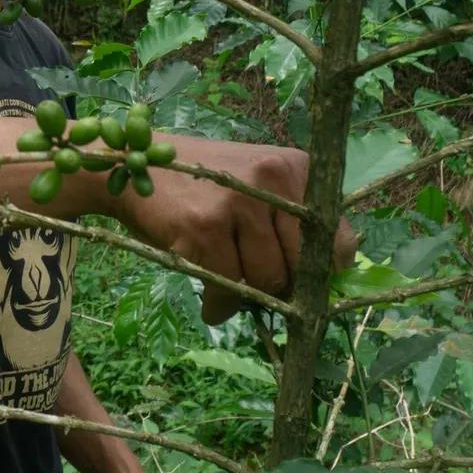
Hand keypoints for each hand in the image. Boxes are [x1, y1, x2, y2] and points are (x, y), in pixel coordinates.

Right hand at [122, 137, 356, 322]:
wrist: (134, 166)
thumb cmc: (202, 186)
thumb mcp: (255, 186)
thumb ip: (290, 221)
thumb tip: (327, 282)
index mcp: (294, 167)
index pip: (338, 237)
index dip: (324, 273)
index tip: (305, 288)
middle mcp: (273, 177)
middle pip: (303, 265)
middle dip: (283, 289)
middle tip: (261, 292)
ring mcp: (239, 201)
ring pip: (268, 280)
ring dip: (248, 299)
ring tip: (229, 292)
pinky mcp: (206, 226)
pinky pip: (228, 288)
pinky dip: (220, 306)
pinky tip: (211, 302)